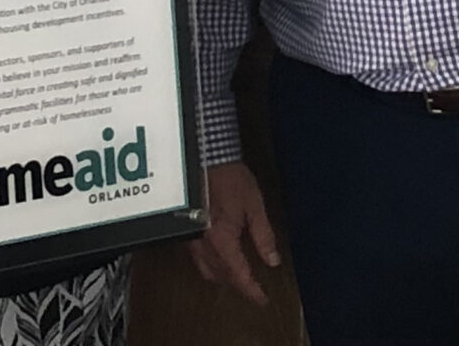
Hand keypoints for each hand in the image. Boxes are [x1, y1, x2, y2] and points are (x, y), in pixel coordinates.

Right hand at [189, 161, 281, 303]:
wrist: (204, 159)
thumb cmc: (230, 179)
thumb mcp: (254, 206)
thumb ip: (263, 235)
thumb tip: (272, 260)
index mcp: (222, 240)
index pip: (239, 275)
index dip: (252, 290)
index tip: (262, 300)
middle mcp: (203, 245)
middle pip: (221, 276)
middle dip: (238, 285)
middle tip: (254, 288)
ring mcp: (191, 239)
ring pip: (207, 270)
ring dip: (224, 278)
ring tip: (239, 277)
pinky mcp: (186, 231)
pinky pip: (198, 258)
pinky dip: (211, 265)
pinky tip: (220, 259)